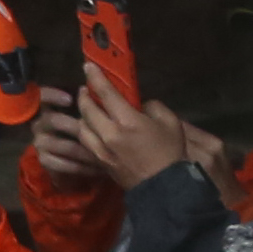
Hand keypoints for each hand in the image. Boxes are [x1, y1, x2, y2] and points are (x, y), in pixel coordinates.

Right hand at [28, 90, 103, 185]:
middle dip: (74, 125)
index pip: (42, 96)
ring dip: (81, 149)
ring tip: (101, 153)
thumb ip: (89, 105)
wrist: (75, 161)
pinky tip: (94, 168)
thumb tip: (93, 91)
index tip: (70, 99)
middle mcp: (40, 124)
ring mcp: (40, 143)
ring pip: (58, 144)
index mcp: (50, 108)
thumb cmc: (88, 132)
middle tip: (93, 131)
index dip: (51, 96)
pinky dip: (78, 165)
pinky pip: (60, 163)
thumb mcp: (88, 115)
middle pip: (51, 120)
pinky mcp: (44, 160)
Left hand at [74, 66, 201, 190]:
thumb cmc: (170, 152)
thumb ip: (152, 107)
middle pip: (87, 109)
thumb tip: (137, 105)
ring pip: (82, 127)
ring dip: (82, 114)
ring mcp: (100, 150)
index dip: (95, 77)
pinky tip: (91, 127)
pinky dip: (86, 131)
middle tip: (86, 88)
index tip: (88, 65)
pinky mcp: (98, 162)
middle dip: (85, 96)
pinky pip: (86, 142)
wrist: (164, 185)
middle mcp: (108, 134)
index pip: (106, 94)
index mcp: (127, 121)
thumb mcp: (170, 122)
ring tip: (88, 107)